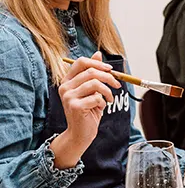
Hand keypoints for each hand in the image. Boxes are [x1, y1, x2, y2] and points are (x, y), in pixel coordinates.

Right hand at [50, 52, 119, 168]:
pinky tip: (101, 107)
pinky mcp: (75, 106)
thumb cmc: (88, 110)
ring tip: (109, 99)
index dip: (98, 64)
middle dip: (109, 77)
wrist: (80, 132)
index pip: (81, 62)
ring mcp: (68, 97)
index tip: (110, 70)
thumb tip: (97, 54)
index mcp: (68, 80)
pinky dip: (104, 102)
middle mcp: (65, 87)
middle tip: (117, 85)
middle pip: (91, 72)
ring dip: (108, 91)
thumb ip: (93, 73)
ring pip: (96, 84)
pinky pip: (97, 97)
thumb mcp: (92, 90)